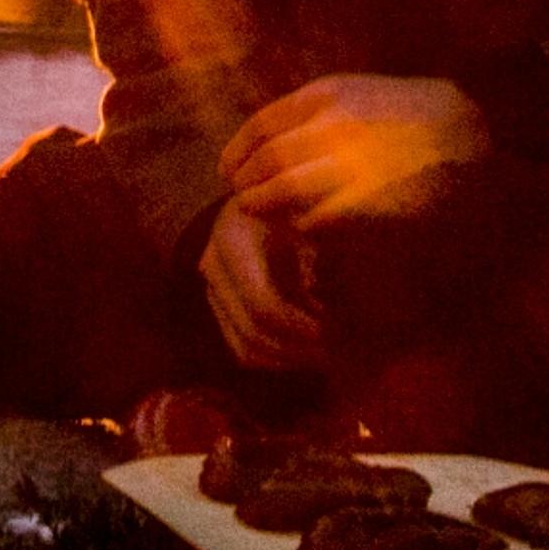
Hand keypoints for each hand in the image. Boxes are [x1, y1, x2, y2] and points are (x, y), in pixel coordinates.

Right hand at [198, 198, 324, 371]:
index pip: (262, 306)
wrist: (261, 190)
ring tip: (325, 357)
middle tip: (337, 353)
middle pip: (252, 333)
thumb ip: (319, 250)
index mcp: (234, 243)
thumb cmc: (294, 198)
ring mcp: (212, 288)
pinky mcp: (218, 304)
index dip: (299, 327)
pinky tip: (303, 354)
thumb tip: (327, 292)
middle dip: (298, 350)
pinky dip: (273, 359)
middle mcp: (214, 267)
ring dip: (287, 359)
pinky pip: (240, 348)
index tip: (333, 332)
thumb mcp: (308, 212)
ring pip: (245, 348)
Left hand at [220, 73, 484, 229]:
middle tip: (241, 199)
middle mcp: (335, 126)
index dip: (237, 152)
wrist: (473, 135)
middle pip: (266, 162)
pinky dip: (301, 226)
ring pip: (284, 192)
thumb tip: (264, 145)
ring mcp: (353, 164)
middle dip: (246, 184)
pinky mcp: (371, 201)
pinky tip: (301, 229)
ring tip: (260, 215)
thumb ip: (314, 114)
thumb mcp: (360, 94)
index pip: (261, 128)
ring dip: (265, 207)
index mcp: (328, 96)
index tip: (227, 170)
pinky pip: (317, 219)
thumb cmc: (413, 116)